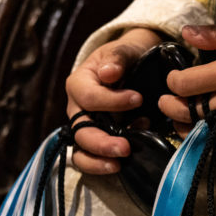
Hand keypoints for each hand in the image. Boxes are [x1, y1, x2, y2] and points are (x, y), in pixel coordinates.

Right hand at [66, 27, 161, 172]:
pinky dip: (104, 163)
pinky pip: (92, 159)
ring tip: (119, 164)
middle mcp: (77, 108)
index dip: (112, 101)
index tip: (138, 98)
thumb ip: (116, 58)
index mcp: (78, 83)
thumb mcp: (123, 50)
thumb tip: (108, 73)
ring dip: (98, 160)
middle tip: (126, 149)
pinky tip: (127, 158)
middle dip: (101, 142)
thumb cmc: (125, 58)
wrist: (133, 66)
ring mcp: (86, 127)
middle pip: (80, 130)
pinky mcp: (97, 140)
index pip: (88, 97)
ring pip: (81, 150)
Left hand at [158, 22, 215, 140]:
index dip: (173, 80)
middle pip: (187, 111)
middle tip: (167, 98)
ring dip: (185, 124)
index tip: (175, 74)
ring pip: (201, 131)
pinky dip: (206, 135)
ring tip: (181, 114)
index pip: (185, 84)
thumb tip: (185, 33)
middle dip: (170, 105)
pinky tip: (203, 124)